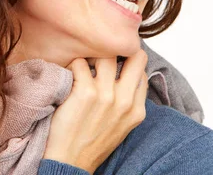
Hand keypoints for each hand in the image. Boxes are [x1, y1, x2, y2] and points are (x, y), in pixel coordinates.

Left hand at [42, 49, 148, 173]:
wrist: (70, 161)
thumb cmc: (92, 142)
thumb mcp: (122, 125)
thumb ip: (129, 101)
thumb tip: (129, 74)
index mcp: (137, 110)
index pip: (143, 71)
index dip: (129, 62)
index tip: (116, 62)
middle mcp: (125, 101)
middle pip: (135, 55)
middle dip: (119, 51)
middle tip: (102, 55)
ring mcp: (106, 95)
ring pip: (105, 55)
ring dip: (92, 56)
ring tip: (84, 65)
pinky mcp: (85, 92)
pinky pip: (79, 63)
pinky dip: (72, 65)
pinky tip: (69, 75)